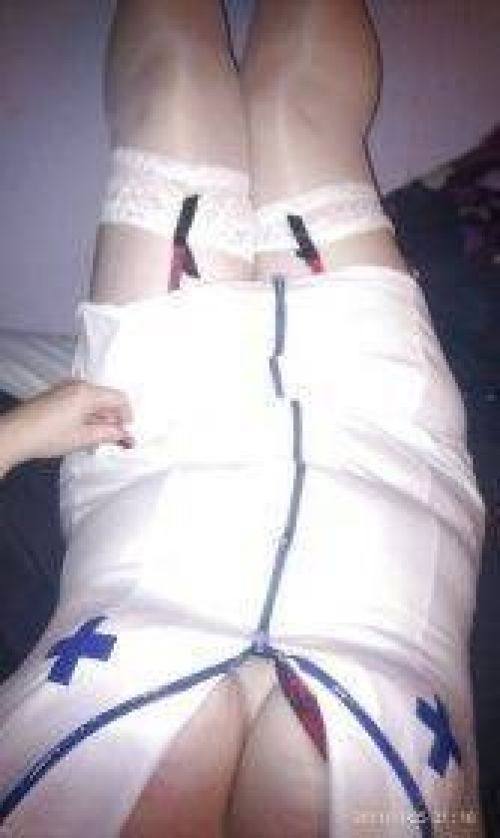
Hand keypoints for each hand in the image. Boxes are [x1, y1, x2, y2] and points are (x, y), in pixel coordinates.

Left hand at [0, 379, 133, 471]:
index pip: (119, 398)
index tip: (128, 435)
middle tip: (117, 441)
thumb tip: (125, 434)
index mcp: (88, 392)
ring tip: (100, 441)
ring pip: (93, 402)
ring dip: (100, 419)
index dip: (127, 417)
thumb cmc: (50, 436)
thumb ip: (108, 434)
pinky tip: (84, 434)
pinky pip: (80, 402)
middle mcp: (78, 385)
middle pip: (106, 399)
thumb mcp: (83, 438)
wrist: (13, 435)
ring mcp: (65, 389)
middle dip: (114, 419)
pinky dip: (87, 416)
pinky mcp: (56, 396)